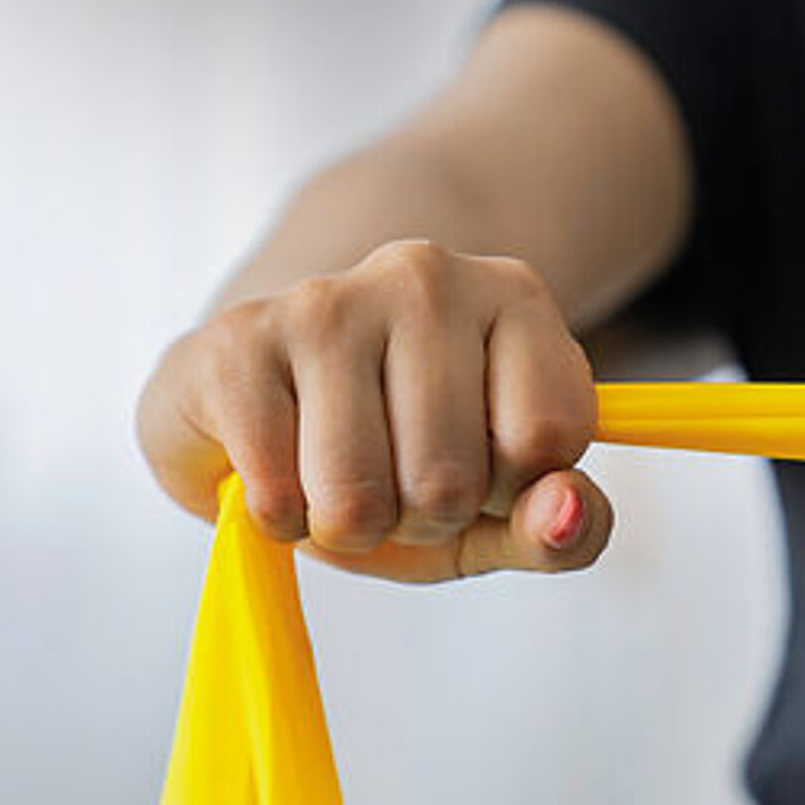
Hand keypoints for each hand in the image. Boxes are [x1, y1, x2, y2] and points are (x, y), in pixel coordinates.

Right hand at [137, 239, 612, 582]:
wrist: (269, 391)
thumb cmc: (398, 454)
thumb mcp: (497, 512)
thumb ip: (560, 528)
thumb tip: (566, 515)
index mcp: (514, 297)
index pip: (548, 440)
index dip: (506, 492)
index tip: (476, 465)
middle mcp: (426, 276)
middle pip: (449, 479)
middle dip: (416, 518)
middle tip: (388, 478)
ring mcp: (327, 299)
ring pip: (358, 496)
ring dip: (343, 526)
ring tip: (329, 476)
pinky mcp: (238, 339)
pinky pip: (277, 495)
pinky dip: (277, 519)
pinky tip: (273, 468)